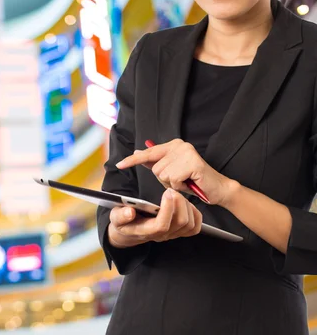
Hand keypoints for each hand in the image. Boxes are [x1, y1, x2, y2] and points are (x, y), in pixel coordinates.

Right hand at [108, 188, 202, 246]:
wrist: (129, 231)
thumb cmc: (123, 222)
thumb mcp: (115, 217)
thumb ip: (120, 215)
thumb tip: (129, 212)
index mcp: (145, 231)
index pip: (162, 225)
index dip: (167, 209)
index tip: (166, 192)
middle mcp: (161, 235)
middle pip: (180, 223)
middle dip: (179, 203)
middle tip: (171, 190)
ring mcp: (171, 235)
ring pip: (189, 224)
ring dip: (186, 206)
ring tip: (176, 195)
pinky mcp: (179, 232)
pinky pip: (194, 227)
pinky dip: (194, 213)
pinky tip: (185, 204)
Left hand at [116, 139, 235, 205]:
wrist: (216, 189)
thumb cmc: (193, 181)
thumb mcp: (170, 172)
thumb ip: (155, 162)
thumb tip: (137, 152)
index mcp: (173, 145)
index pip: (148, 152)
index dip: (133, 160)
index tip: (119, 165)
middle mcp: (179, 145)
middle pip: (155, 168)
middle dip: (164, 179)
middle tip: (180, 180)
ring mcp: (186, 152)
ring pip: (162, 175)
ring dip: (172, 184)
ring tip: (185, 181)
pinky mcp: (192, 162)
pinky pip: (173, 179)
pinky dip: (179, 186)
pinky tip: (189, 183)